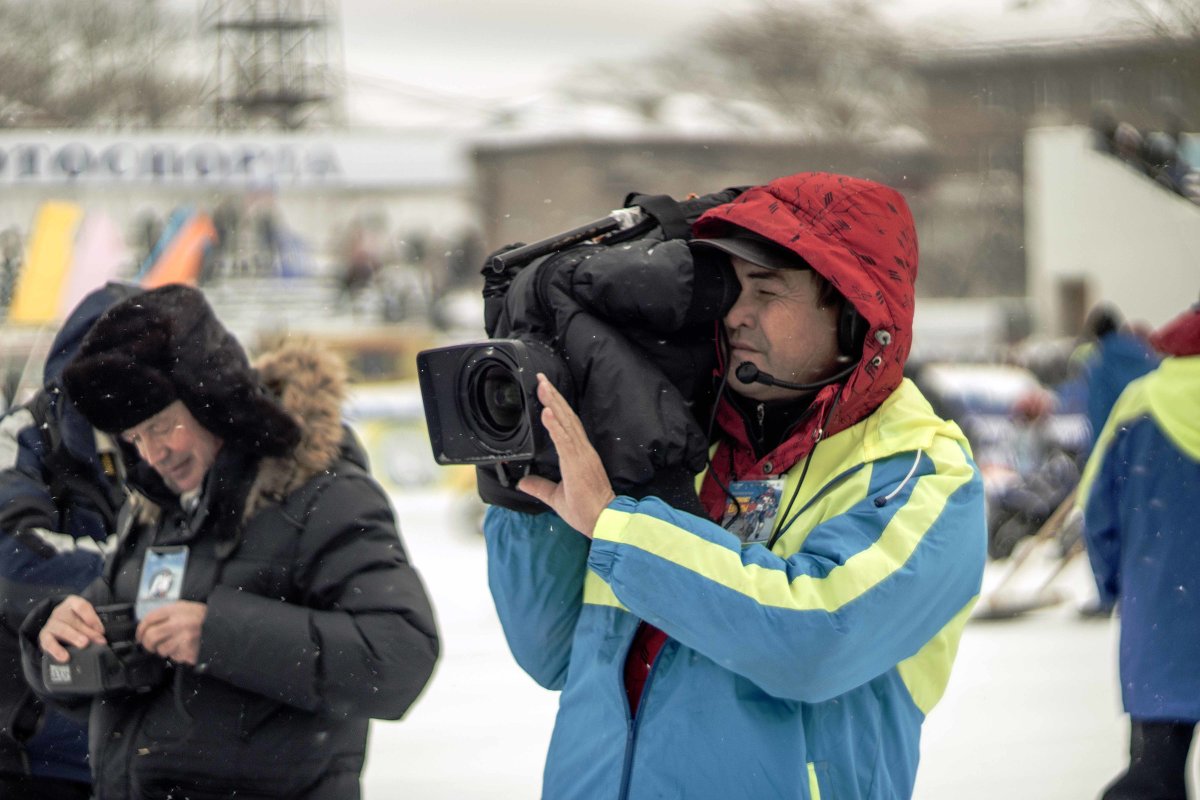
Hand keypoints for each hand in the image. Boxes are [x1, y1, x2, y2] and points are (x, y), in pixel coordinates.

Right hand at [39, 595, 105, 663]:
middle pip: (74, 620)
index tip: (101, 630)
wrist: (59, 628)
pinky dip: (56, 650)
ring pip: (62, 629)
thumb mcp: (86, 620)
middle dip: (88, 631)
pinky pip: (48, 642)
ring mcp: (51, 623)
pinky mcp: (44, 636)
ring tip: (84, 644)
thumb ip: (93, 627)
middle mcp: (60, 611)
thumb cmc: (76, 622)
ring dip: (74, 637)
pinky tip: (65, 657)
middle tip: (98, 640)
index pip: (81, 606)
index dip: (92, 618)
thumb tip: (100, 639)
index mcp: (72, 603)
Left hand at [136, 601, 206, 664]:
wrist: (222, 625)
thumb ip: (167, 613)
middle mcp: (179, 623)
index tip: (139, 636)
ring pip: (161, 650)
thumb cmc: (202, 617)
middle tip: (150, 646)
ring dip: (164, 650)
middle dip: (147, 644)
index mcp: (176, 610)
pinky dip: (176, 655)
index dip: (140, 629)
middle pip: (151, 637)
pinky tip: (184, 648)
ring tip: (174, 644)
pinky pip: (174, 657)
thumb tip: (146, 626)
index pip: (149, 619)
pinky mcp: (189, 651)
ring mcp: (184, 638)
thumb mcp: (185, 607)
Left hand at [517, 373, 615, 537]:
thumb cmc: (585, 510)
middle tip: (541, 378)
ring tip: (542, 387)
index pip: (566, 425)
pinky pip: (564, 440)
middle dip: (553, 397)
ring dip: (553, 403)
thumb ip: (540, 487)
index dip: (556, 407)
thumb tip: (522, 482)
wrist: (603, 522)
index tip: (545, 392)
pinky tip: (545, 412)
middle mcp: (581, 451)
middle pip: (566, 417)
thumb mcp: (556, 497)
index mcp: (578, 456)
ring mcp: (580, 455)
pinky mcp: (577, 463)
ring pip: (565, 423)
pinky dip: (554, 425)